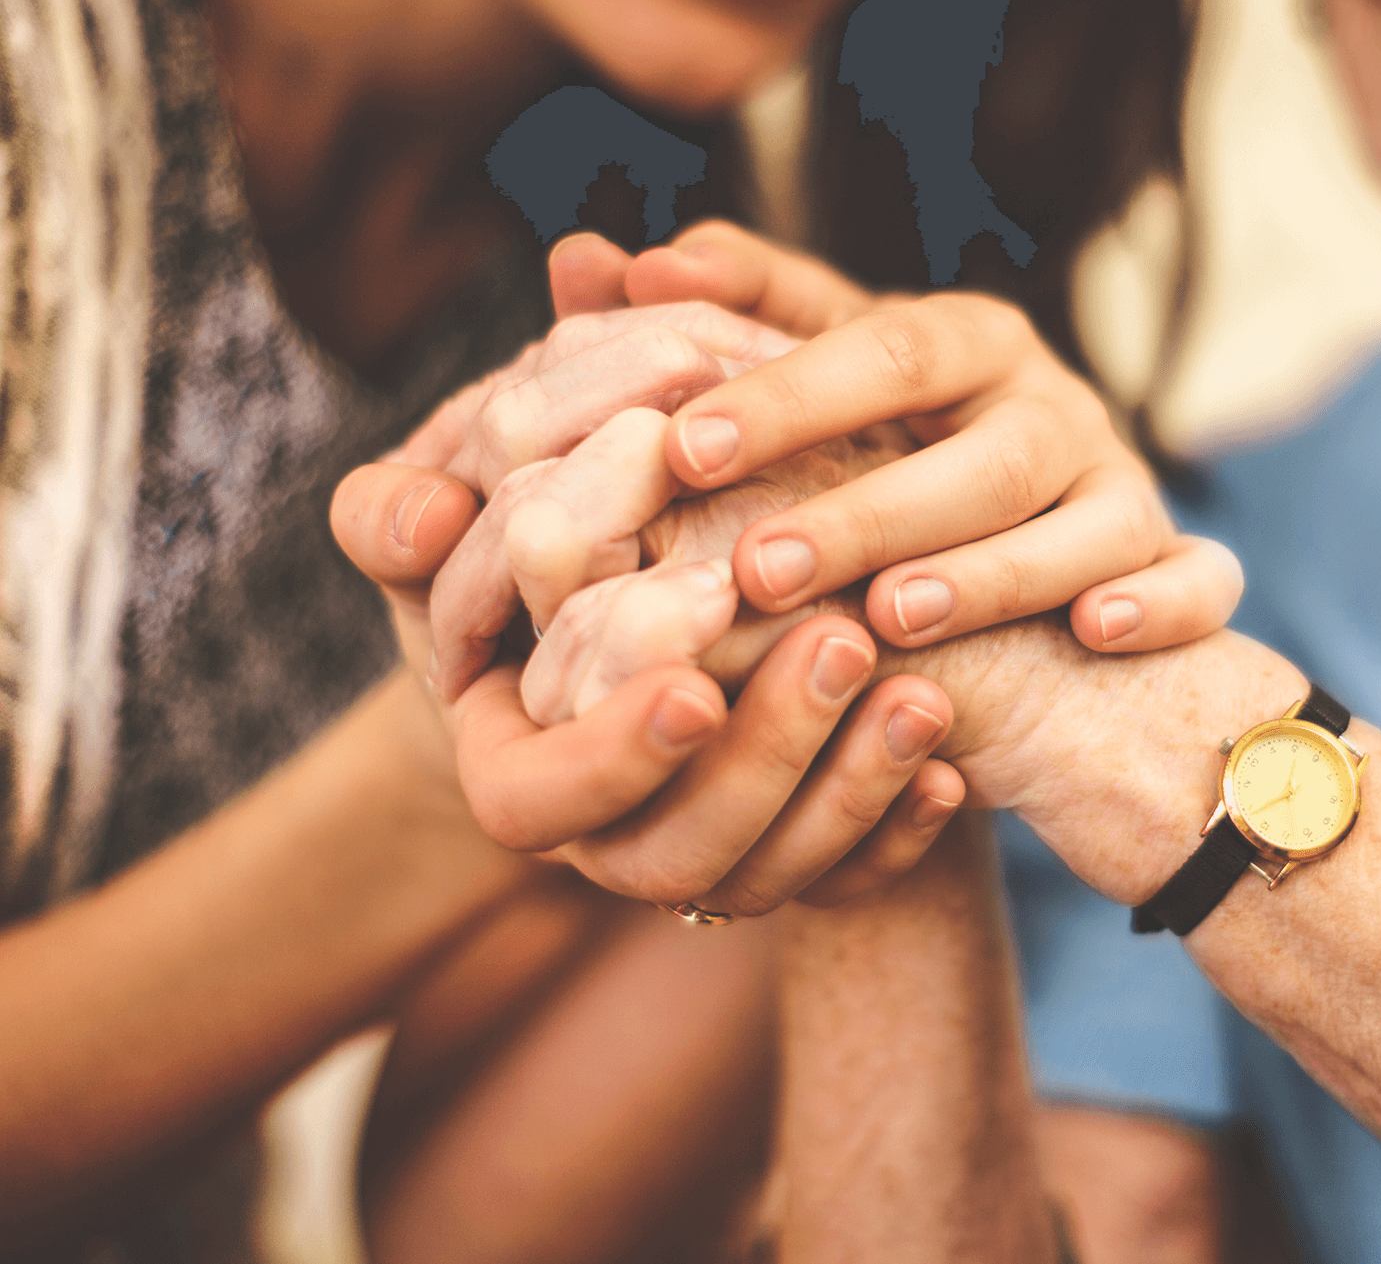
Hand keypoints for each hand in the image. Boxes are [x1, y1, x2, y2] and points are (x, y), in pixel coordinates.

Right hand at [334, 462, 967, 915]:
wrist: (636, 613)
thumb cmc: (530, 552)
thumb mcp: (461, 529)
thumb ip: (409, 517)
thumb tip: (420, 513)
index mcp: (514, 771)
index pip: (535, 804)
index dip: (611, 756)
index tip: (695, 683)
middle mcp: (606, 842)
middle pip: (673, 858)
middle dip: (763, 758)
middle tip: (842, 643)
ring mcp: (705, 860)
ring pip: (770, 879)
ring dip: (849, 790)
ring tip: (923, 696)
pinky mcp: (792, 857)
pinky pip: (847, 885)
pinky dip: (898, 834)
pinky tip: (954, 775)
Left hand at [548, 224, 1244, 654]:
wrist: (1028, 545)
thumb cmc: (884, 452)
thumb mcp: (808, 385)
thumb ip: (710, 327)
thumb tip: (579, 259)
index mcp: (961, 343)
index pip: (877, 347)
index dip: (786, 394)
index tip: (676, 445)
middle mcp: (1049, 402)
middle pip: (977, 448)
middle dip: (869, 506)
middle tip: (759, 568)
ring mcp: (1121, 482)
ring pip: (1085, 517)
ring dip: (993, 568)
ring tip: (893, 614)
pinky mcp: (1174, 559)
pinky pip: (1197, 577)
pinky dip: (1163, 600)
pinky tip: (1098, 637)